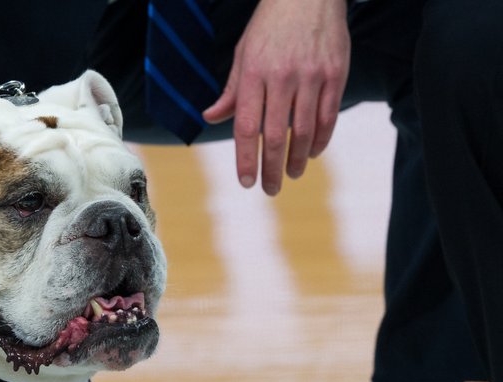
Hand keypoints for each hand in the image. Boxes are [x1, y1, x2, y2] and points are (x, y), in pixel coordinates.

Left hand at [201, 0, 349, 194]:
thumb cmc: (270, 27)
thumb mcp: (243, 54)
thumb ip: (231, 90)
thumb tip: (211, 118)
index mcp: (254, 74)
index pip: (247, 127)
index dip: (246, 159)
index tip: (246, 182)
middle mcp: (283, 77)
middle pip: (276, 135)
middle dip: (272, 168)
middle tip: (270, 190)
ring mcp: (312, 76)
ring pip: (305, 130)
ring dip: (298, 159)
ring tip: (292, 175)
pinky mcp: (336, 73)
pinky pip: (329, 116)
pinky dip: (321, 139)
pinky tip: (313, 153)